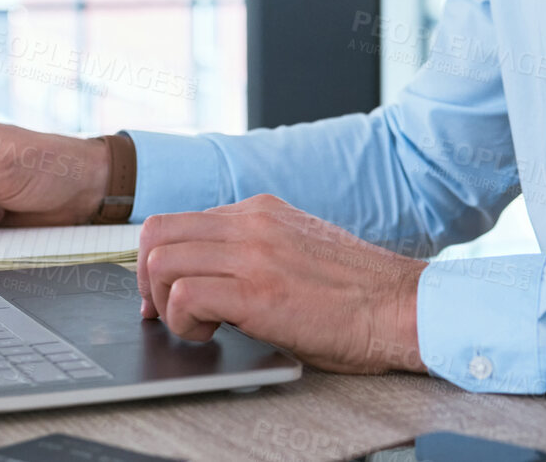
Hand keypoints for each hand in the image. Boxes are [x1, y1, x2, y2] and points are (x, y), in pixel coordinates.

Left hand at [136, 194, 427, 374]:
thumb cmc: (357, 292)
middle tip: (163, 312)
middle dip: (146, 278)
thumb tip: (210, 274)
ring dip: (164, 301)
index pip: (179, 220)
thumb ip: (254, 249)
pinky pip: (186, 294)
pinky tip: (211, 334)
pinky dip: (183, 321)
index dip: (158, 262)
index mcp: (261, 211)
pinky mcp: (258, 291)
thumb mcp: (298, 250)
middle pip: (156, 231)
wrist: (400, 307)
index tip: (162, 295)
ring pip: (161, 259)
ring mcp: (254, 253)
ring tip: (195, 325)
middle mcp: (252, 222)